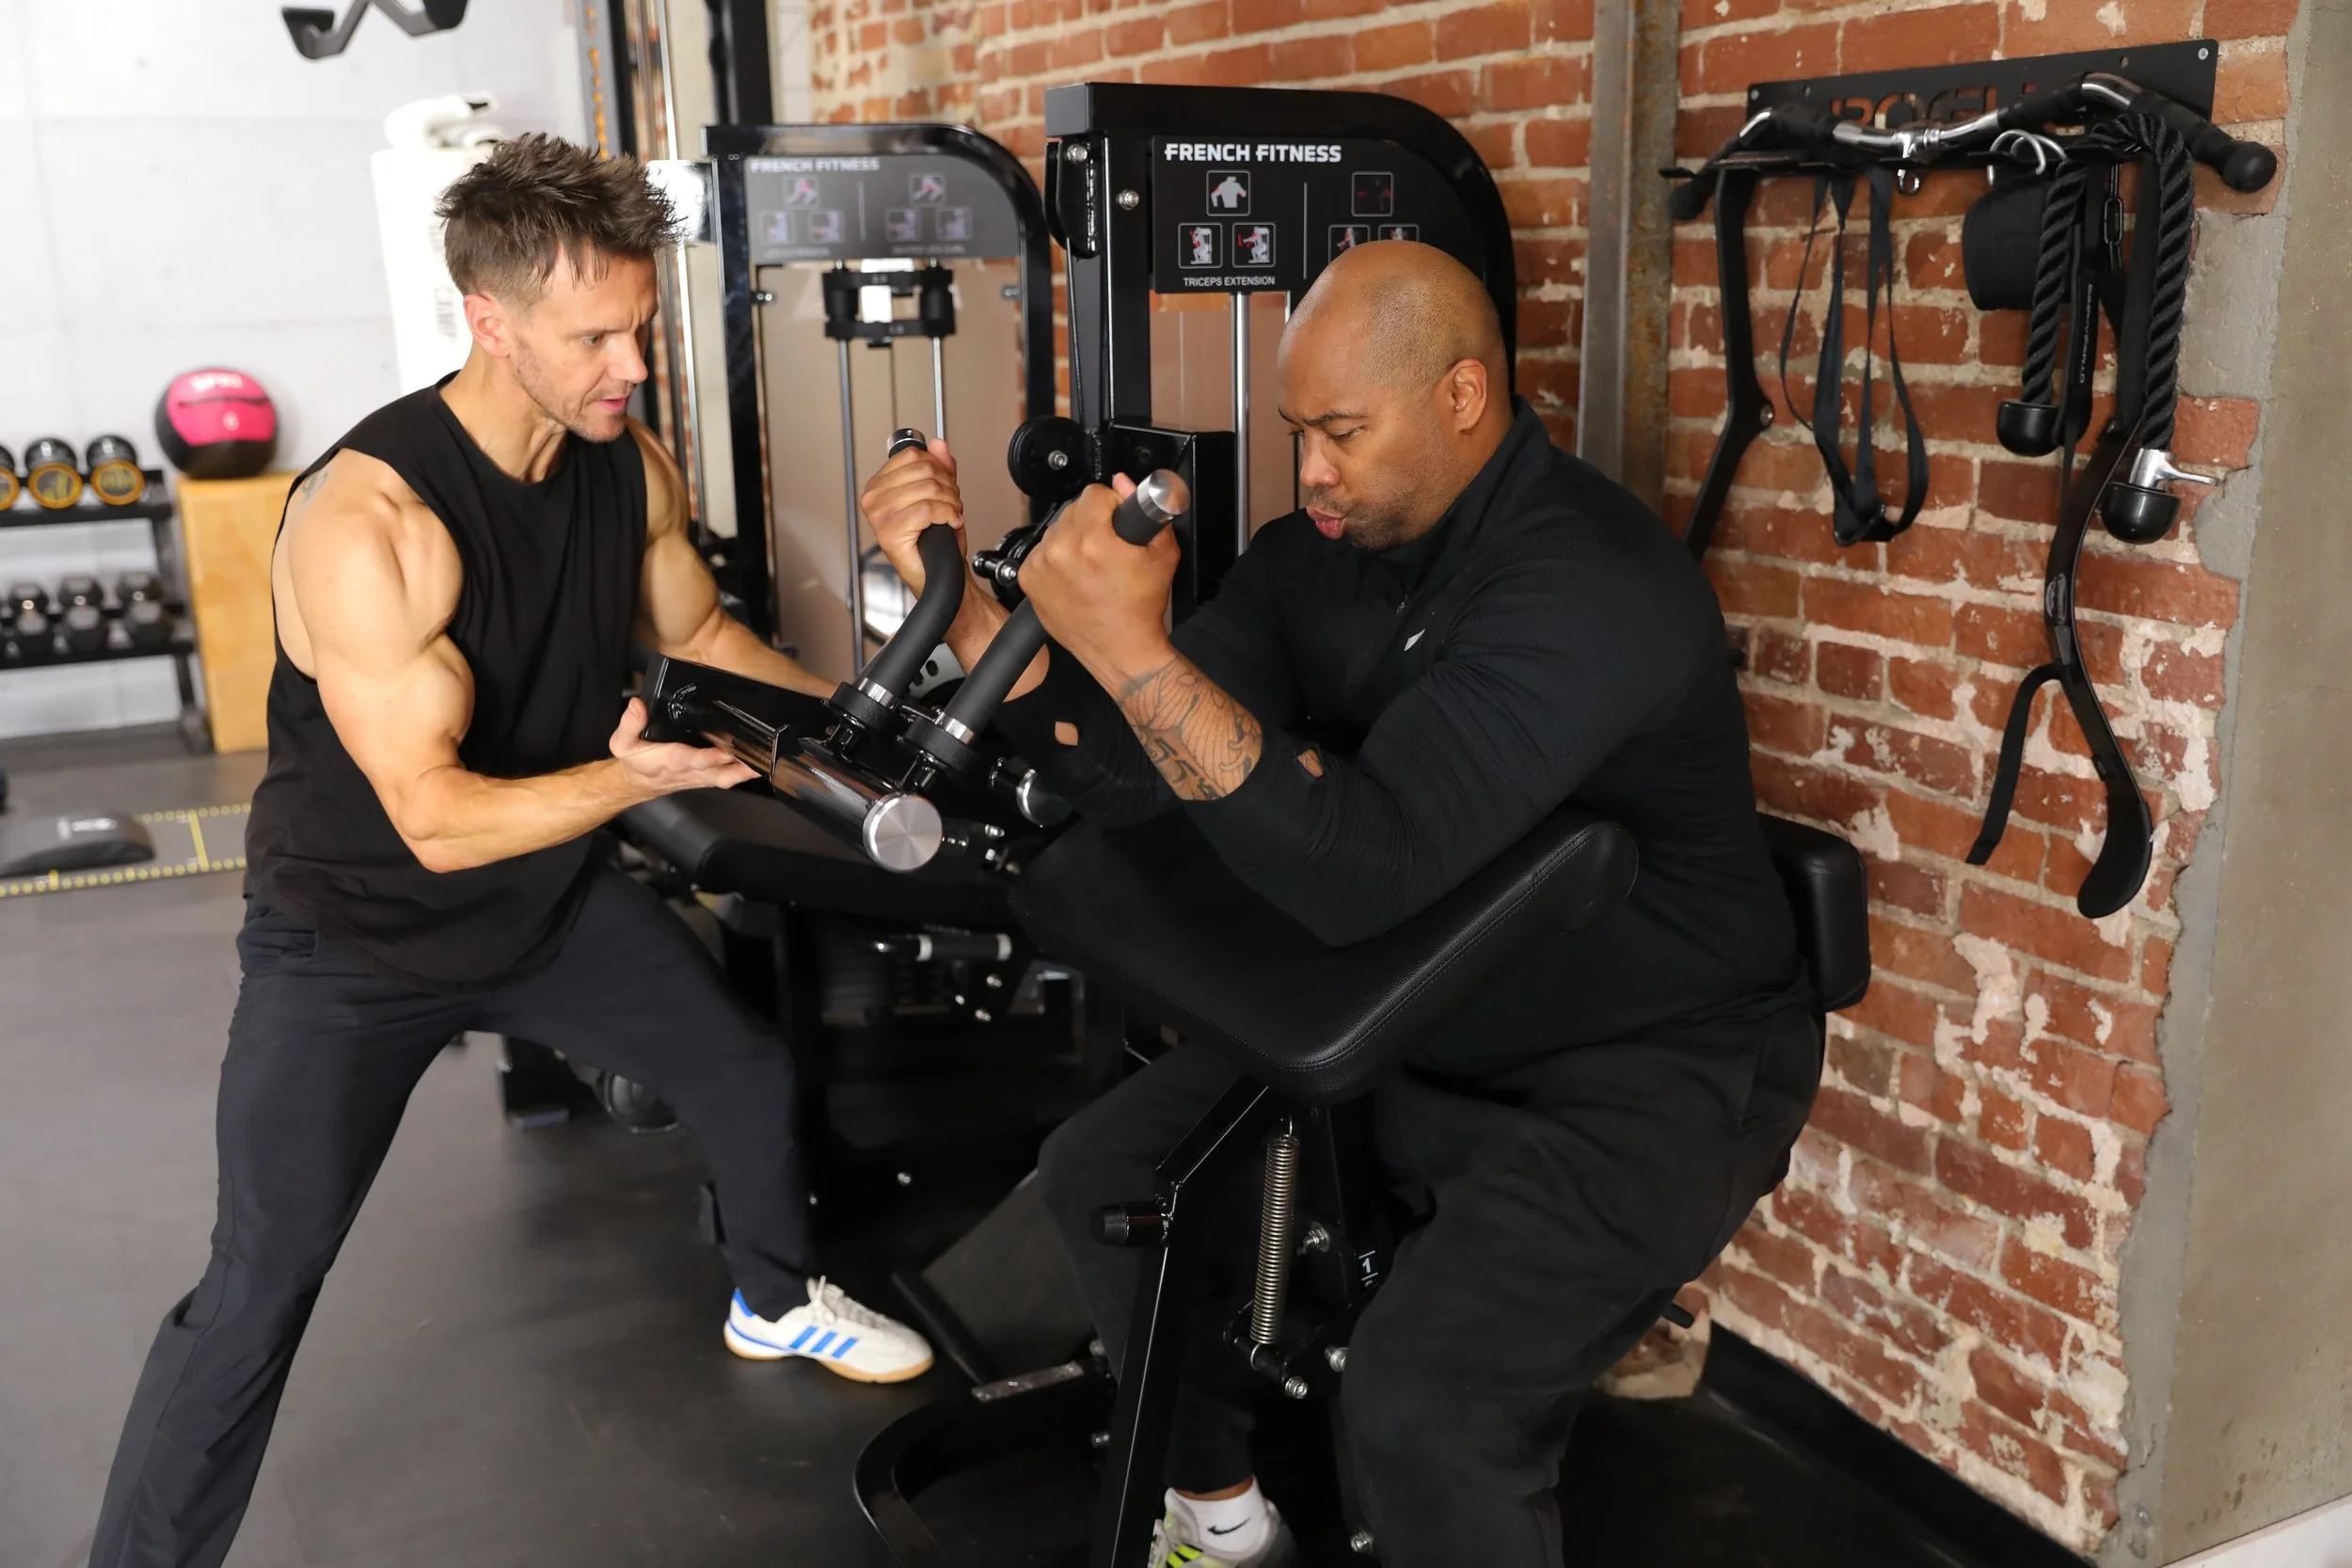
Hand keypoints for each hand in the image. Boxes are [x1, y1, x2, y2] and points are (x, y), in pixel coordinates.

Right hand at [608, 697, 755, 794]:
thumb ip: (629, 724)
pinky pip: (730, 776)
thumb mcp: (622, 743)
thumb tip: (637, 704)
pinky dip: (745, 771)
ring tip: (769, 760)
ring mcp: (702, 777)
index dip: (709, 757)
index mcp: (671, 761)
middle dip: (740, 766)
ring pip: (729, 777)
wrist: (638, 782)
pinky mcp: (709, 777)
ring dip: (748, 770)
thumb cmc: (635, 760)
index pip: (693, 760)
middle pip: (721, 772)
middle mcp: (691, 771)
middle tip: (760, 756)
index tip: (722, 752)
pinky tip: (762, 761)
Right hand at [858, 438, 964, 594]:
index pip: (912, 455)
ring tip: (951, 515)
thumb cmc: (934, 541)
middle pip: (923, 470)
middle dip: (948, 487)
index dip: (938, 468)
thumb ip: (939, 467)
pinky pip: (927, 509)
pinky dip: (947, 515)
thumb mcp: (940, 495)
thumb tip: (938, 444)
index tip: (945, 486)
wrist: (939, 573)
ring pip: (928, 489)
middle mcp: (874, 498)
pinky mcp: (889, 531)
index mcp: (879, 485)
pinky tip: (949, 523)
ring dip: (950, 503)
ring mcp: (879, 515)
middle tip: (951, 504)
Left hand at [1017, 474, 1181, 685]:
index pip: (1095, 493)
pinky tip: (1076, 575)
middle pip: (1074, 509)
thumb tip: (1123, 482)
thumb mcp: (1163, 554)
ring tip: (1091, 565)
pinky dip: (1057, 557)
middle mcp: (1060, 552)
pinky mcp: (1028, 579)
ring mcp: (1041, 566)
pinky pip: (1043, 550)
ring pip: (1057, 529)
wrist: (1120, 649)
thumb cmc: (1140, 608)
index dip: (1113, 505)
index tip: (1118, 523)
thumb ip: (1145, 510)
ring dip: (1073, 539)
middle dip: (1093, 522)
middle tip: (1108, 549)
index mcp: (1092, 542)